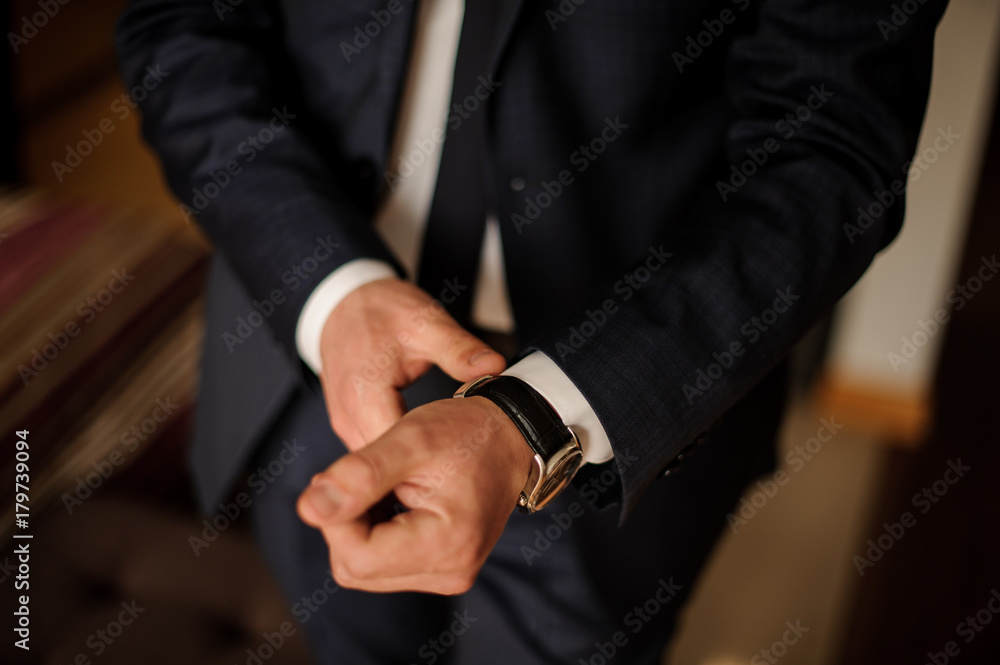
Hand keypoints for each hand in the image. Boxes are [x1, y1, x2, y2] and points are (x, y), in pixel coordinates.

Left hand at [296, 396, 533, 593]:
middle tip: (367, 474)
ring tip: (387, 483)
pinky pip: (384, 564)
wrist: (510, 436)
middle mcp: (450, 571)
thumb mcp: (410, 439)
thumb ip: (358, 475)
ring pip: (364, 569)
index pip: (355, 557)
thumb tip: (306, 509)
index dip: (335, 517)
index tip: (344, 476)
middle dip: (346, 521)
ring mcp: (448, 574)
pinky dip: (377, 532)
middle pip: (355, 568)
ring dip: (360, 526)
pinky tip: (395, 497)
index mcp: (447, 543)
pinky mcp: (443, 569)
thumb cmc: (466, 432)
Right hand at [319, 278, 505, 450]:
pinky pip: (373, 449)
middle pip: (385, 463)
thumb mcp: (427, 323)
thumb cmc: (384, 309)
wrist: (345, 302)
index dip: (431, 462)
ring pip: (378, 460)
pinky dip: (398, 452)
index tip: (467, 460)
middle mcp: (347, 414)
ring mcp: (344, 422)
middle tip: (466, 468)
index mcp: (365, 392)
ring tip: (450, 462)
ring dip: (408, 466)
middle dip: (423, 470)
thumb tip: (495, 367)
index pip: (396, 451)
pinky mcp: (347, 423)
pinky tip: (426, 451)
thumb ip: (459, 349)